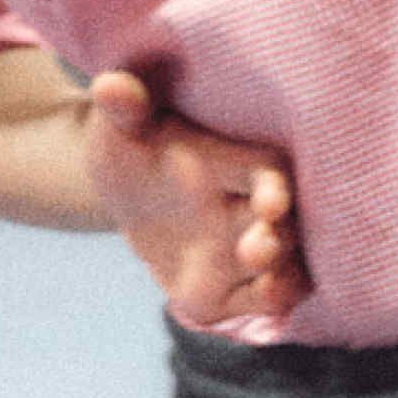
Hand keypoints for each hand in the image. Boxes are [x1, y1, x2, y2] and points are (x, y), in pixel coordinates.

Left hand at [84, 72, 308, 327]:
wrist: (130, 189)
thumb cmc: (135, 142)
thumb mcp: (121, 124)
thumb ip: (123, 108)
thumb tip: (109, 87)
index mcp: (238, 162)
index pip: (271, 174)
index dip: (276, 189)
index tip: (269, 203)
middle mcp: (254, 209)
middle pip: (288, 229)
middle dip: (279, 242)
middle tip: (254, 250)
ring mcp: (245, 252)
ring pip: (288, 273)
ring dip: (281, 283)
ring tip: (262, 285)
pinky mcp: (230, 290)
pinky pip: (253, 305)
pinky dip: (252, 309)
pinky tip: (227, 306)